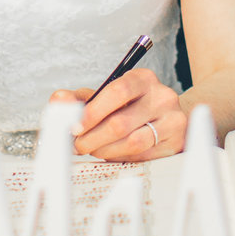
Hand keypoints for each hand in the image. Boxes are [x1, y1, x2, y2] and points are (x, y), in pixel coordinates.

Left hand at [51, 68, 184, 161]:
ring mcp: (173, 120)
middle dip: (92, 138)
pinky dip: (121, 157)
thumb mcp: (104, 96)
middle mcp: (162, 96)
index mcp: (143, 78)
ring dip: (105, 150)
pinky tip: (112, 153)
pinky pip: (142, 155)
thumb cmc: (130, 106)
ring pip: (132, 142)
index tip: (75, 126)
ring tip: (93, 149)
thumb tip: (58, 100)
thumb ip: (79, 99)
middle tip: (78, 145)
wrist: (166, 118)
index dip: (92, 112)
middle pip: (121, 122)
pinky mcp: (176, 142)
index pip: (117, 91)